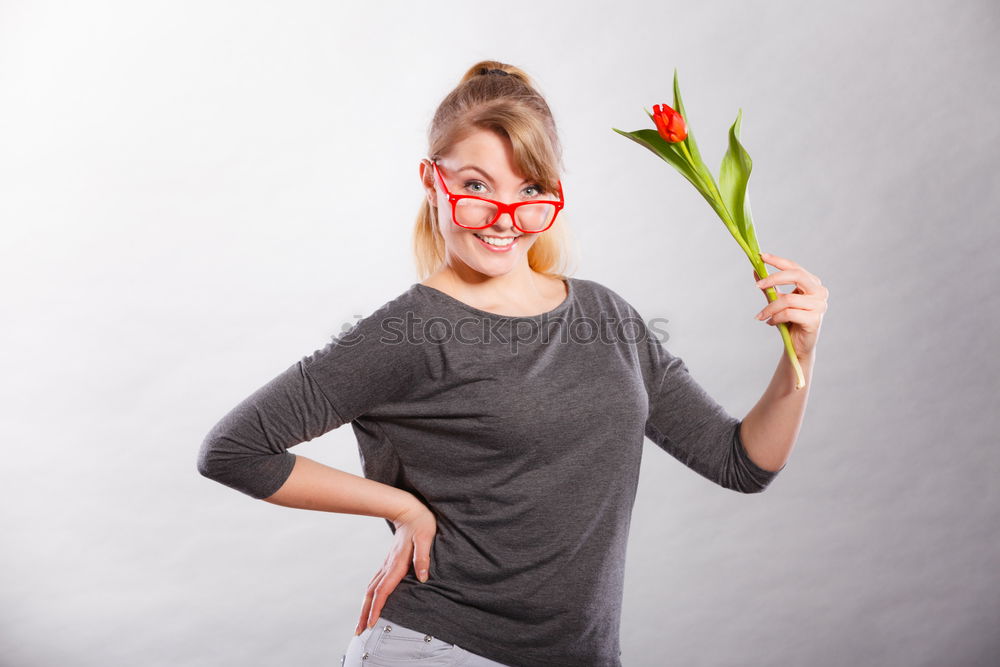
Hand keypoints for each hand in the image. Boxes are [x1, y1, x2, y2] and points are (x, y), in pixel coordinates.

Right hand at [354, 500, 437, 634]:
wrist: (409, 509)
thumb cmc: (421, 523)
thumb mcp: (426, 538)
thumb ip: (423, 558)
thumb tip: (422, 578)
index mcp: (397, 563)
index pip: (384, 590)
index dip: (376, 608)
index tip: (371, 623)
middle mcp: (388, 566)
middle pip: (372, 594)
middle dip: (364, 613)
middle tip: (359, 632)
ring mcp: (386, 564)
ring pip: (371, 589)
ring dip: (364, 607)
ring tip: (360, 623)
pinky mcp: (388, 563)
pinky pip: (375, 583)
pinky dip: (369, 596)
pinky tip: (369, 603)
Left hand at [753, 251, 827, 358]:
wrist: (797, 345)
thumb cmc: (789, 321)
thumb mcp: (777, 301)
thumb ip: (769, 287)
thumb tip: (755, 270)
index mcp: (812, 284)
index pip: (795, 267)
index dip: (778, 261)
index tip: (761, 256)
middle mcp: (819, 292)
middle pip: (797, 275)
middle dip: (774, 278)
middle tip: (758, 285)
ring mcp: (819, 306)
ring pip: (788, 299)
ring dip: (769, 308)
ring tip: (761, 316)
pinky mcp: (814, 320)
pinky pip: (789, 313)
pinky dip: (775, 318)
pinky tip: (771, 323)